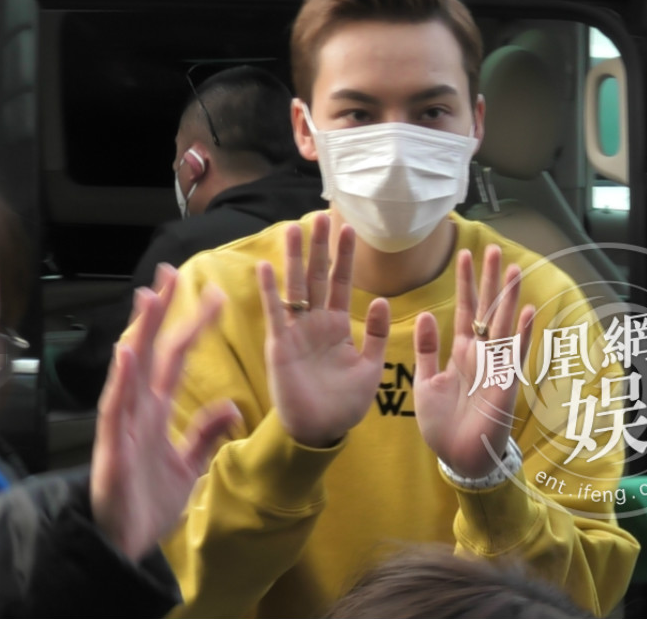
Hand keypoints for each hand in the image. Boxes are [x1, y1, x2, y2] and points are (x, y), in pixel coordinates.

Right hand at [91, 263, 239, 560]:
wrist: (124, 546)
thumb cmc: (149, 504)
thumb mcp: (190, 466)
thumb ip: (206, 434)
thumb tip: (231, 405)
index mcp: (156, 411)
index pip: (176, 358)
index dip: (191, 326)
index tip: (212, 294)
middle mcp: (137, 410)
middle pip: (151, 352)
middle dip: (161, 313)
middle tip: (171, 274)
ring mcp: (123, 427)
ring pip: (131, 370)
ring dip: (140, 334)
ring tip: (149, 298)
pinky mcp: (113, 449)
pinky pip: (115, 410)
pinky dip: (121, 382)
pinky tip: (127, 354)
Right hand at [257, 212, 390, 447]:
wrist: (321, 431)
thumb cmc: (345, 403)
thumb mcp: (370, 368)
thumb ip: (374, 335)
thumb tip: (379, 300)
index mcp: (337, 326)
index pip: (341, 282)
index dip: (344, 257)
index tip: (349, 228)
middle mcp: (315, 323)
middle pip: (317, 276)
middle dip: (319, 247)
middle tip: (321, 215)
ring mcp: (296, 332)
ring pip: (295, 287)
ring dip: (295, 259)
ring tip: (295, 229)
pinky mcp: (281, 346)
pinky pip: (276, 314)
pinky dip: (271, 291)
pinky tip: (267, 267)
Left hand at [414, 246, 534, 478]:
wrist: (458, 457)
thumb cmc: (443, 424)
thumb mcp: (426, 383)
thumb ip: (427, 350)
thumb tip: (426, 315)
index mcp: (461, 353)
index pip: (466, 309)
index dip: (466, 283)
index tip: (466, 254)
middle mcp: (481, 354)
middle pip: (488, 309)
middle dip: (490, 280)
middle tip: (493, 249)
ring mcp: (495, 367)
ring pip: (504, 325)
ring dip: (508, 298)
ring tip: (513, 269)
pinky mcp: (505, 384)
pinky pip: (514, 354)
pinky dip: (521, 333)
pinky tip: (527, 310)